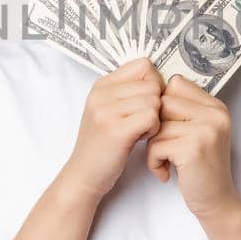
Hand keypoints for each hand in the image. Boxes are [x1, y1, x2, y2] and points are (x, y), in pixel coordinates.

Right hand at [59, 58, 164, 199]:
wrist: (83, 175)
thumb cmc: (101, 144)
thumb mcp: (107, 110)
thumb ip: (127, 91)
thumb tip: (157, 77)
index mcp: (101, 85)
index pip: (144, 65)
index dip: (153, 83)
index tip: (146, 102)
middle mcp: (101, 94)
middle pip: (152, 84)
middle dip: (155, 105)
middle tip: (141, 122)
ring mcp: (106, 111)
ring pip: (154, 101)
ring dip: (154, 119)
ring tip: (138, 130)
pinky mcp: (116, 130)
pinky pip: (151, 117)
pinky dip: (152, 130)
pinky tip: (140, 138)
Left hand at [147, 75, 240, 219]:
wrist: (216, 200)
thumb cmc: (201, 167)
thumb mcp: (200, 132)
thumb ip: (184, 110)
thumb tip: (152, 91)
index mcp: (215, 106)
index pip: (176, 84)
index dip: (163, 105)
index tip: (168, 127)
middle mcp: (214, 114)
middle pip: (163, 102)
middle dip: (155, 126)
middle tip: (164, 146)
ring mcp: (206, 130)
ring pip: (157, 125)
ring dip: (153, 146)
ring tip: (165, 160)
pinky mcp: (193, 148)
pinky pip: (156, 145)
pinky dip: (154, 162)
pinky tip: (166, 172)